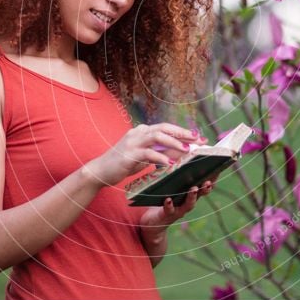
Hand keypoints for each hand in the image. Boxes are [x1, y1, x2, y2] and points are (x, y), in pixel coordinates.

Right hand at [82, 123, 207, 187]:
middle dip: (182, 133)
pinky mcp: (129, 154)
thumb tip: (182, 151)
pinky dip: (160, 158)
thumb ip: (161, 152)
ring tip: (187, 150)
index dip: (182, 131)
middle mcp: (138, 132)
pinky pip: (148, 153)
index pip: (166, 128)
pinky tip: (170, 164)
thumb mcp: (145, 157)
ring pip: (157, 137)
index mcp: (142, 131)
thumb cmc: (124, 164)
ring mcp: (132, 141)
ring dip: (174, 143)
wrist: (100, 171)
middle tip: (197, 139)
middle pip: (164, 128)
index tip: (198, 136)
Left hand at [138, 175, 217, 230]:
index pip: (204, 185)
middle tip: (209, 180)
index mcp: (189, 193)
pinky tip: (168, 199)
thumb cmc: (162, 199)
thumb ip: (176, 174)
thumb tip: (180, 154)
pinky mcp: (166, 215)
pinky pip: (169, 210)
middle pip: (200, 194)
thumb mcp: (170, 185)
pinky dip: (169, 205)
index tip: (217, 168)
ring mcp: (179, 210)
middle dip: (206, 188)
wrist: (152, 223)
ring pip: (189, 204)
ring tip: (194, 188)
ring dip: (192, 196)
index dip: (212, 178)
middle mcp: (187, 202)